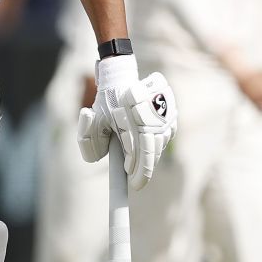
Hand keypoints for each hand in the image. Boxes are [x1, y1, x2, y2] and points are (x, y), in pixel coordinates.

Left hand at [77, 58, 175, 188]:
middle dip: (143, 168)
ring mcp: (166, 110)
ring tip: (136, 161)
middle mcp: (151, 110)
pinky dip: (156, 145)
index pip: (139, 148)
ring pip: (160, 143)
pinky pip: (166, 136)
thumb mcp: (89, 124)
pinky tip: (145, 146)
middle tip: (135, 181)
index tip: (132, 182)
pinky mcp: (172, 112)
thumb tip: (104, 159)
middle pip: (152, 149)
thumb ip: (89, 144)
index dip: (137, 169)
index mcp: (130, 112)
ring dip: (149, 155)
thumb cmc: (103, 105)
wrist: (120, 80)